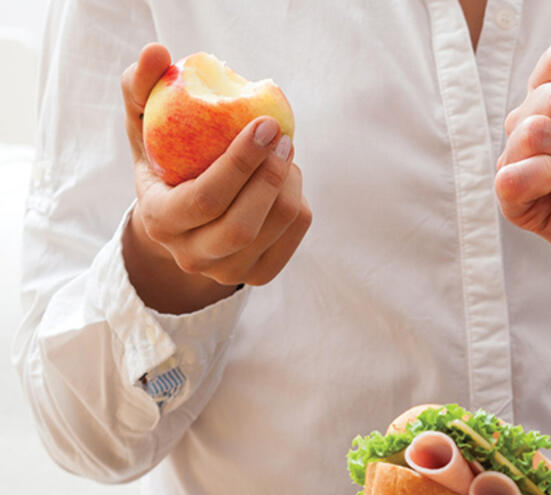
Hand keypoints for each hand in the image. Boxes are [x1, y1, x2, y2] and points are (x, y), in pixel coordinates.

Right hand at [121, 44, 311, 314]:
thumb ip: (141, 87)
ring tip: (282, 155)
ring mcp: (226, 272)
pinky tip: (285, 181)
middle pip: (242, 225)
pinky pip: (293, 238)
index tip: (265, 124)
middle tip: (284, 138)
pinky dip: (299, 204)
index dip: (240, 164)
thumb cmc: (162, 156)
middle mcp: (190, 256)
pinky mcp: (258, 275)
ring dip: (288, 185)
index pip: (205, 200)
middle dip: (270, 177)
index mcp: (159, 220)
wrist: (179, 215)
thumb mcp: (143, 123)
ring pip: (274, 229)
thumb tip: (157, 53)